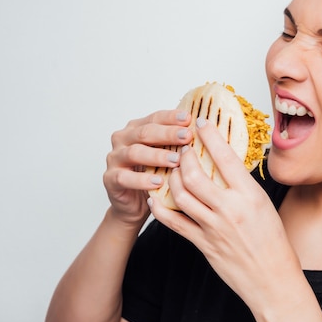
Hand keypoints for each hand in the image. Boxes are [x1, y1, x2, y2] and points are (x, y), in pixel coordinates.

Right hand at [102, 110, 192, 224]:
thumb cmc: (156, 175)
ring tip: (176, 161)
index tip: (190, 118)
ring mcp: (115, 158)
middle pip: (145, 132)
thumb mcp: (168, 156)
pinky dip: (142, 180)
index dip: (172, 117)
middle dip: (167, 134)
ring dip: (157, 155)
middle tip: (187, 137)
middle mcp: (124, 139)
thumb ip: (179, 143)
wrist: (135, 204)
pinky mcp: (110, 178)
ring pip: (134, 152)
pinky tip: (158, 182)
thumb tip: (210, 132)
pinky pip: (124, 177)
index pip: (155, 117)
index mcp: (138, 128)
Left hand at [147, 118, 301, 309]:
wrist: (272, 279)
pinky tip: (157, 198)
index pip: (225, 157)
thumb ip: (244, 186)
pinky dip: (161, 208)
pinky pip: (174, 222)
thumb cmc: (274, 242)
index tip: (202, 123)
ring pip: (180, 195)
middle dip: (184, 156)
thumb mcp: (265, 205)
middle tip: (182, 146)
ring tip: (172, 168)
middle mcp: (229, 209)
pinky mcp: (202, 244)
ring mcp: (213, 228)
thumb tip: (228, 165)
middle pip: (195, 174)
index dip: (210, 136)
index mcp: (249, 196)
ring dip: (171, 177)